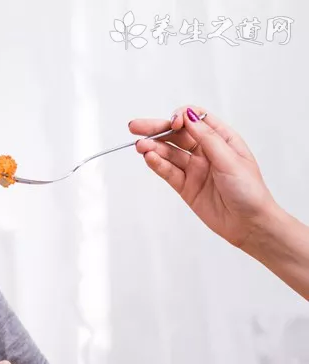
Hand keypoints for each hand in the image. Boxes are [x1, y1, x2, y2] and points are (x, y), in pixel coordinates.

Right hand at [129, 106, 278, 248]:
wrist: (249, 224)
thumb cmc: (249, 191)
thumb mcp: (231, 160)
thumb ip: (208, 138)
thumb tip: (189, 116)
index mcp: (222, 139)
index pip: (195, 119)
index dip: (181, 117)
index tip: (173, 123)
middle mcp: (206, 151)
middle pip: (176, 135)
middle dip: (156, 129)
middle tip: (135, 126)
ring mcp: (194, 169)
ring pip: (169, 153)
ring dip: (153, 148)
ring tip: (140, 146)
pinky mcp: (185, 186)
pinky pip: (168, 172)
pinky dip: (157, 164)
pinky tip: (149, 158)